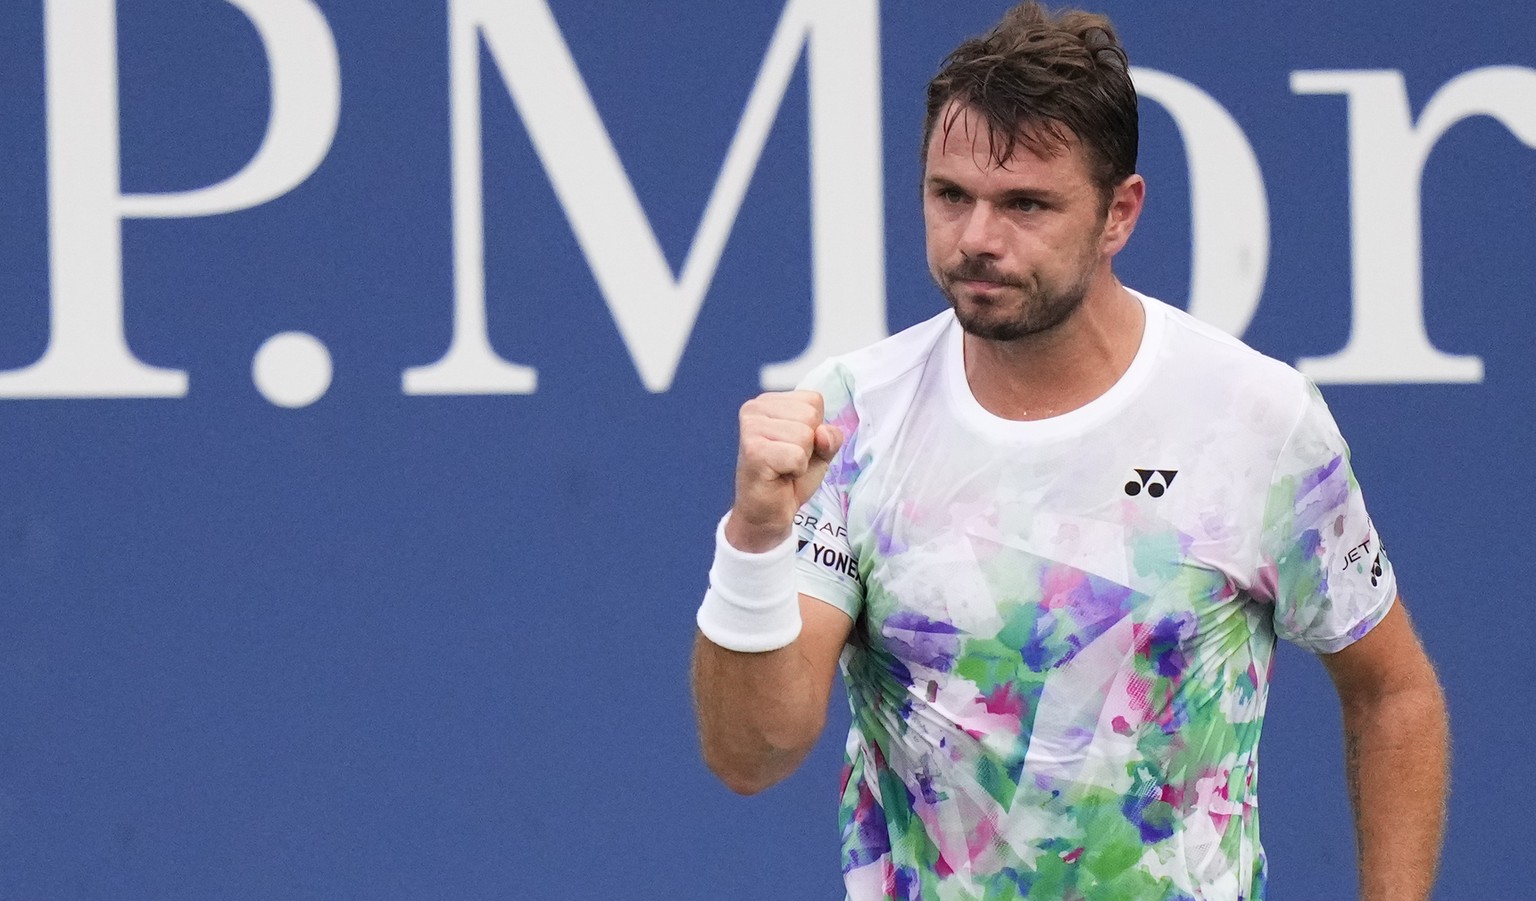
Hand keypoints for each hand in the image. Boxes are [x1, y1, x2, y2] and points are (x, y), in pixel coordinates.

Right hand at [727, 390, 843, 552]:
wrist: (768, 513)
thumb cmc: (790, 477)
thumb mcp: (820, 450)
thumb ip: (830, 435)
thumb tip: (822, 433)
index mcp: (768, 402)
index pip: (814, 401)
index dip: (815, 429)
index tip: (794, 447)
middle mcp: (754, 409)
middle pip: (811, 416)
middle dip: (809, 444)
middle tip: (788, 460)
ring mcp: (751, 428)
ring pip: (805, 435)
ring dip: (802, 458)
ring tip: (783, 467)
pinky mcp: (753, 451)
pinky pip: (797, 455)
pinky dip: (796, 470)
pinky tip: (779, 475)